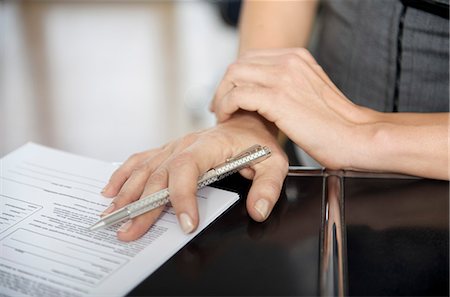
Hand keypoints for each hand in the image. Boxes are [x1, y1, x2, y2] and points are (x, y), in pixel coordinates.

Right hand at [101, 112, 287, 240]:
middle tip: (130, 231)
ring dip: (127, 194)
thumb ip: (268, 186)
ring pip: (144, 170)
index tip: (185, 224)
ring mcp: (173, 146)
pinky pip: (140, 160)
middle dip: (143, 206)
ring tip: (112, 217)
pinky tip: (111, 190)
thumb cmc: (258, 142)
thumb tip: (258, 210)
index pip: (187, 170)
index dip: (182, 197)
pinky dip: (123, 175)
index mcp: (209, 146)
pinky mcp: (168, 150)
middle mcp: (185, 144)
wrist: (246, 120)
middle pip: (158, 176)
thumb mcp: (273, 162)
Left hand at [211, 48, 373, 169]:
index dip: (235, 78)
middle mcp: (289, 61)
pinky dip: (226, 106)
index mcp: (297, 57)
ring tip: (223, 114)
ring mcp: (284, 77)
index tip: (229, 96)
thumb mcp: (310, 92)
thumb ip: (288, 85)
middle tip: (220, 107)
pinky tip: (229, 119)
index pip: (251, 58)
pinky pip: (237, 95)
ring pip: (234, 75)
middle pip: (239, 64)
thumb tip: (263, 94)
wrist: (355, 136)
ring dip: (222, 96)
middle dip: (224, 86)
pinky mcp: (278, 98)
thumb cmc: (334, 124)